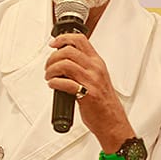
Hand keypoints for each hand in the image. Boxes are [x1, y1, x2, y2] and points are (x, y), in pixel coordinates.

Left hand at [44, 33, 133, 149]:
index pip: (80, 40)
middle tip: (48, 67)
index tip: (53, 44)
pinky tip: (53, 85)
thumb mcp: (96, 77)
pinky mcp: (87, 94)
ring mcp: (92, 81)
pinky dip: (54, 83)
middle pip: (69, 51)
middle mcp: (95, 69)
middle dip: (53, 57)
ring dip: (51, 70)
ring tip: (49, 77)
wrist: (112, 120)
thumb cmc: (103, 101)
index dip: (63, 39)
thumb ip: (83, 67)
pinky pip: (65, 83)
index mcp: (97, 63)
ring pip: (65, 64)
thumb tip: (63, 61)